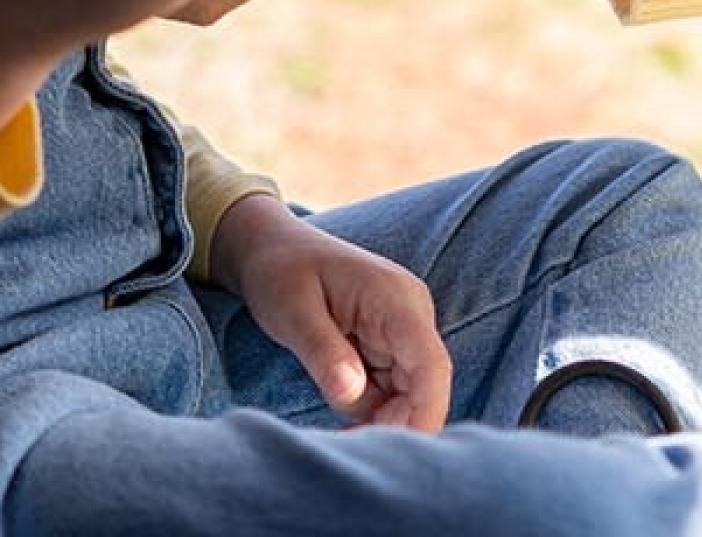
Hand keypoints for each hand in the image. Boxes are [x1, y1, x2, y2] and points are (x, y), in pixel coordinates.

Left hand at [213, 195, 452, 431]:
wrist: (270, 248)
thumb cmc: (279, 270)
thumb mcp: (290, 309)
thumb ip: (322, 351)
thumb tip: (351, 395)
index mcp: (395, 300)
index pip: (430, 367)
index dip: (423, 415)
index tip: (394, 453)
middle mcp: (410, 316)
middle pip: (424, 389)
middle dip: (392, 425)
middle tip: (343, 445)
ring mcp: (403, 333)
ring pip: (408, 396)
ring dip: (376, 419)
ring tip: (333, 427)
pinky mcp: (390, 348)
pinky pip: (391, 391)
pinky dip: (368, 410)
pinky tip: (338, 405)